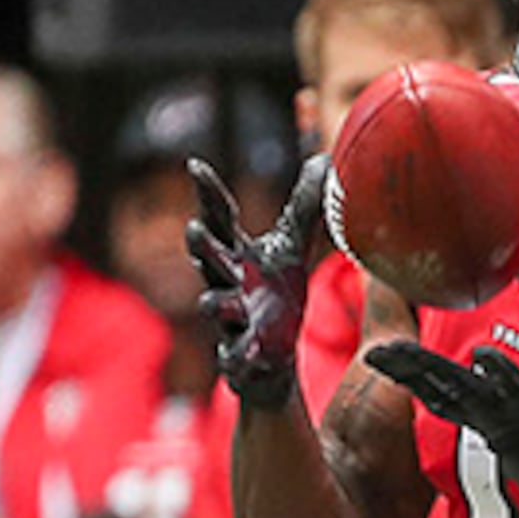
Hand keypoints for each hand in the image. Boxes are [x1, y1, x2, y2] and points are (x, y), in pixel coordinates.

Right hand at [190, 153, 328, 410]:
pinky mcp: (240, 354)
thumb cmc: (276, 292)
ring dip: (217, 303)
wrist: (273, 353)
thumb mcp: (292, 246)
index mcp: (236, 253)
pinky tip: (240, 358)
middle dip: (201, 247)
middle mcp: (226, 281)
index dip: (207, 192)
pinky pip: (234, 356)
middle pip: (208, 259)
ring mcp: (230, 319)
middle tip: (194, 229)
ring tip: (215, 304)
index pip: (219, 217)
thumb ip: (304, 205)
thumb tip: (324, 158)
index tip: (194, 164)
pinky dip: (237, 357)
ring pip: (216, 307)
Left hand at [368, 305, 518, 517]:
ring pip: (439, 395)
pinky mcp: (473, 426)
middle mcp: (500, 420)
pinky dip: (414, 384)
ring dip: (407, 374)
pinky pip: (438, 402)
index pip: (512, 391)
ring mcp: (482, 425)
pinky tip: (388, 366)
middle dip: (424, 371)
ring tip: (376, 354)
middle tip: (390, 351)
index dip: (499, 374)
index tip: (482, 356)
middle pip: (456, 390)